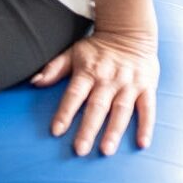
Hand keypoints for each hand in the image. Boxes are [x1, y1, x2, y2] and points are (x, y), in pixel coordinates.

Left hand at [31, 29, 158, 155]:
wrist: (129, 32)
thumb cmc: (97, 48)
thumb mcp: (73, 53)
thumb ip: (54, 68)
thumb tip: (34, 82)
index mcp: (88, 71)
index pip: (74, 94)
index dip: (64, 112)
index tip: (56, 131)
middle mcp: (108, 79)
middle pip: (97, 107)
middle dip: (88, 129)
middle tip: (79, 149)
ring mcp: (129, 84)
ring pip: (121, 110)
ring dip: (114, 131)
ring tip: (106, 150)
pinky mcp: (147, 87)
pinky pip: (148, 109)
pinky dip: (146, 126)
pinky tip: (142, 143)